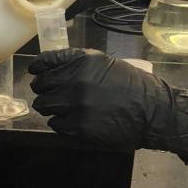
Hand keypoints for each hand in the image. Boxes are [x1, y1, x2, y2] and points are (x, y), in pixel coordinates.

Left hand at [29, 49, 187, 164]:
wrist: (152, 111)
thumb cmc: (132, 86)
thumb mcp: (105, 64)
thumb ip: (78, 64)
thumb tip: (54, 69)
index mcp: (81, 61)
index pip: (45, 61)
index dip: (37, 68)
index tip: (35, 72)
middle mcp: (74, 80)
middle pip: (41, 86)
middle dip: (45, 91)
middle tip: (53, 95)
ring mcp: (74, 105)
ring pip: (45, 106)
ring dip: (52, 108)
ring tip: (65, 110)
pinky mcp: (77, 126)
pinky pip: (56, 125)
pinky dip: (62, 124)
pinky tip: (75, 122)